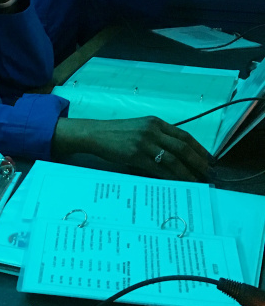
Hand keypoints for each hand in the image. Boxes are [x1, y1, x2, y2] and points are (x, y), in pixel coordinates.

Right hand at [52, 116, 210, 181]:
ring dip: (188, 172)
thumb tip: (177, 156)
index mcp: (156, 122)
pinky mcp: (135, 155)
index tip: (210, 160)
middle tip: (208, 173)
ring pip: (173, 159)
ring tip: (197, 181)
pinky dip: (171, 176)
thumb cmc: (117, 134)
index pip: (184, 135)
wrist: (96, 134)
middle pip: (183, 147)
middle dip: (198, 162)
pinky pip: (158, 168)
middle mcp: (153, 130)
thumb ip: (157, 137)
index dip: (199, 148)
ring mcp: (144, 142)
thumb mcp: (139, 129)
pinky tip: (178, 183)